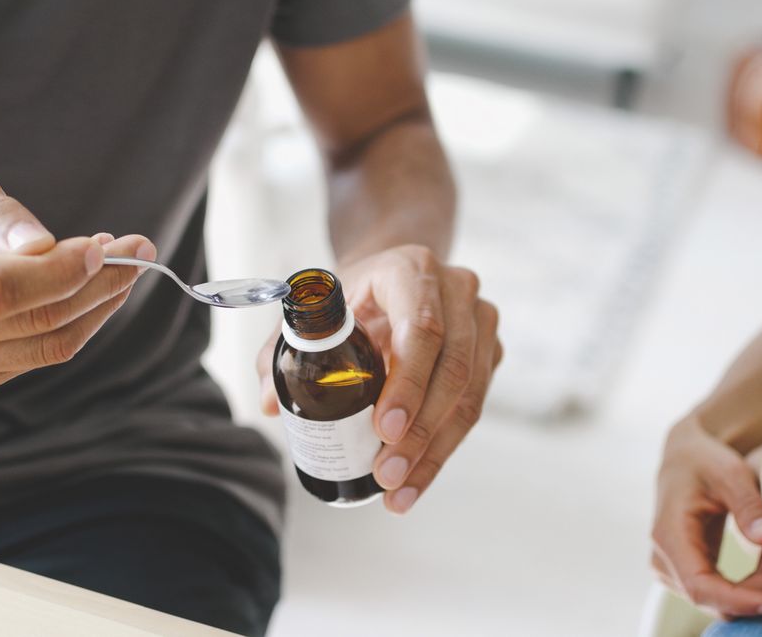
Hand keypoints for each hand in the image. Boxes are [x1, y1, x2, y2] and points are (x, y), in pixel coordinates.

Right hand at [0, 168, 154, 394]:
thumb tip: (43, 246)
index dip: (58, 273)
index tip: (105, 245)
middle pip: (34, 320)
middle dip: (100, 283)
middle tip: (138, 248)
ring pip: (50, 345)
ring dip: (99, 304)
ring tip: (120, 262)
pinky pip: (45, 356)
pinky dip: (80, 322)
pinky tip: (86, 288)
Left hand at [257, 244, 500, 513]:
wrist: (391, 275)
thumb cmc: (352, 295)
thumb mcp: (315, 311)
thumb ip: (286, 351)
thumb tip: (271, 403)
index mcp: (412, 271)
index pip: (423, 329)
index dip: (407, 383)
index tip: (382, 430)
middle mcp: (456, 291)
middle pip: (452, 369)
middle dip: (419, 432)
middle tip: (386, 473)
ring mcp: (480, 321)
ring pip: (470, 397)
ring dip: (433, 452)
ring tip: (398, 491)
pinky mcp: (490, 352)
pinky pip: (474, 408)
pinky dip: (443, 449)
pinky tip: (415, 480)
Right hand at [652, 416, 761, 617]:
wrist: (683, 458)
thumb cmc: (704, 461)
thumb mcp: (729, 472)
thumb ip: (748, 505)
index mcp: (669, 534)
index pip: (700, 586)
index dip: (738, 601)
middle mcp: (664, 559)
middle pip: (715, 600)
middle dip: (761, 589)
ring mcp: (672, 569)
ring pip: (721, 602)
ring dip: (760, 586)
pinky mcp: (687, 571)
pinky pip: (722, 593)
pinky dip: (753, 583)